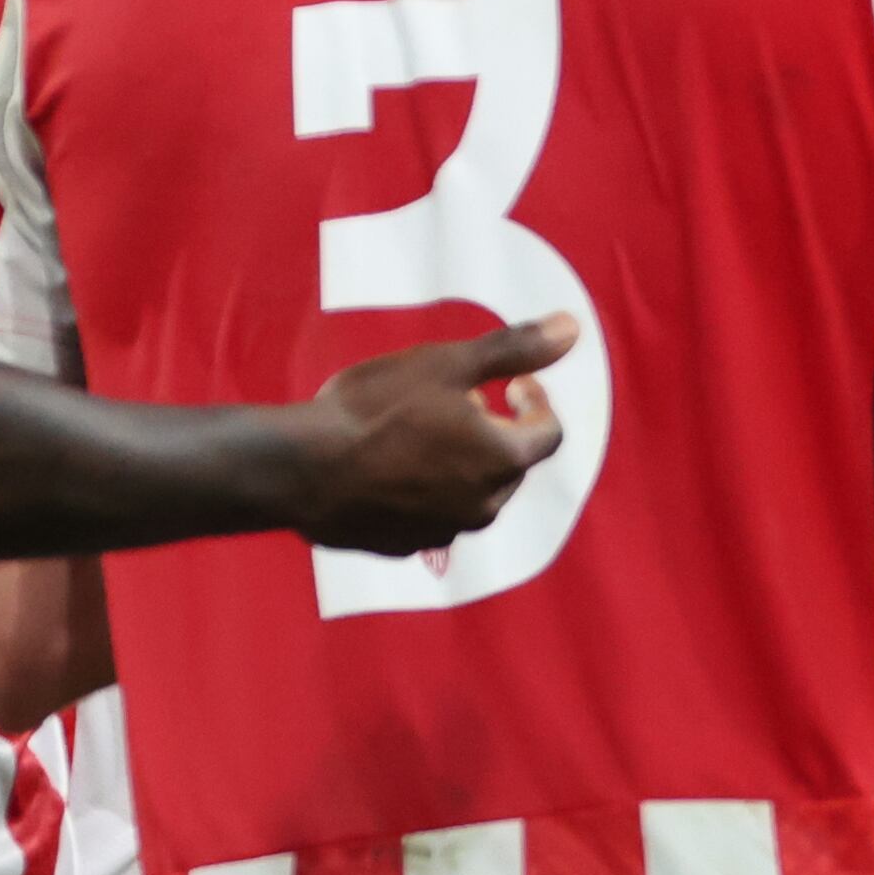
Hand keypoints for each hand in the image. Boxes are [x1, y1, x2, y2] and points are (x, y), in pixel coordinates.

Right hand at [290, 313, 574, 552]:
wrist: (301, 470)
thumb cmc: (374, 411)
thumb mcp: (446, 364)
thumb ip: (513, 349)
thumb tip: (572, 329)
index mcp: (501, 460)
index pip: (548, 433)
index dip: (536, 401)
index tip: (512, 382)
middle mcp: (483, 505)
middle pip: (510, 465)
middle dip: (496, 430)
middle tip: (459, 399)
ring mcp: (443, 531)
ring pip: (472, 491)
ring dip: (462, 461)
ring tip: (421, 430)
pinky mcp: (405, 545)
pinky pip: (433, 513)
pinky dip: (427, 488)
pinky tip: (389, 465)